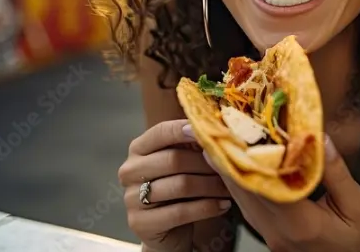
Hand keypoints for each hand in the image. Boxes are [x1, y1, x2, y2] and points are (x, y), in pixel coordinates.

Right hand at [118, 119, 231, 251]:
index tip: (211, 132)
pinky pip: (180, 212)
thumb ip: (192, 144)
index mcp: (138, 148)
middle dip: (206, 163)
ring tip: (229, 187)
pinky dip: (207, 207)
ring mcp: (132, 198)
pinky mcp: (140, 223)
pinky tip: (223, 205)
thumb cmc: (178, 187)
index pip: (161, 132)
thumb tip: (218, 128)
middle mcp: (130, 171)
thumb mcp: (183, 162)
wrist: (169, 230)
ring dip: (211, 186)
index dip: (186, 130)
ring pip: (180, 185)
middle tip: (228, 167)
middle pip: (174, 159)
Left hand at [200, 132, 359, 251]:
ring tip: (216, 134)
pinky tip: (229, 158)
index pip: (266, 184)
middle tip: (215, 124)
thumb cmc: (352, 243)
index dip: (248, 155)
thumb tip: (320, 138)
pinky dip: (234, 176)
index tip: (237, 129)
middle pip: (243, 186)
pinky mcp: (261, 229)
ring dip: (226, 163)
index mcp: (299, 222)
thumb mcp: (356, 206)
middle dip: (227, 154)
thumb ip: (337, 173)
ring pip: (237, 193)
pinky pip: (241, 200)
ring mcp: (264, 230)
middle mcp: (275, 227)